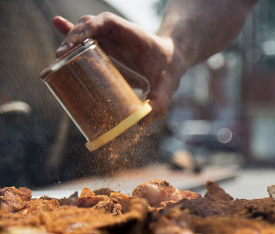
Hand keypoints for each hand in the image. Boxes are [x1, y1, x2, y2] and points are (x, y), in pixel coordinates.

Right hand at [53, 13, 185, 122]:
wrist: (171, 63)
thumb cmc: (168, 72)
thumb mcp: (167, 87)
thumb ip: (159, 103)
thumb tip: (141, 124)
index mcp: (133, 35)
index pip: (108, 22)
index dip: (92, 27)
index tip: (80, 39)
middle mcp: (118, 34)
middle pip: (91, 25)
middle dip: (75, 36)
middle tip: (64, 53)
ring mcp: (109, 39)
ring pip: (84, 31)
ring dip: (70, 38)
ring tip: (61, 54)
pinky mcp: (104, 47)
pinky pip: (84, 39)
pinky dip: (70, 36)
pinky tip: (57, 25)